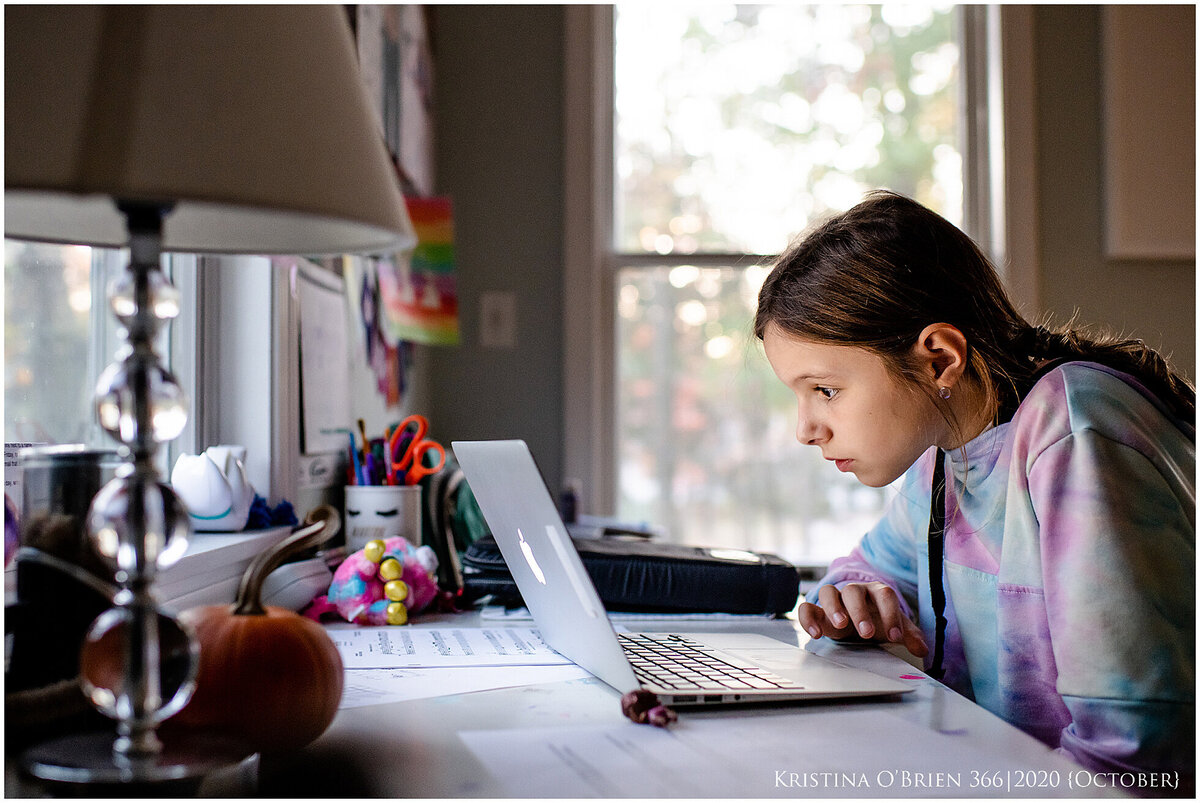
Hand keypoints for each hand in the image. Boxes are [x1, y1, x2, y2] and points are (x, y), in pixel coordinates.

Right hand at [798, 582, 928, 657]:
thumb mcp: (895, 626)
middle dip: (859, 611)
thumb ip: (909, 635)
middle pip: (853, 590)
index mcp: (876, 592)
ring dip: (833, 608)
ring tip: (840, 626)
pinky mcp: (818, 611)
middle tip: (866, 633)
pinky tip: (816, 634)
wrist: (859, 618)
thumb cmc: (878, 619)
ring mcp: (834, 599)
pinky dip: (808, 619)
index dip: (890, 614)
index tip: (895, 636)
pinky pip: (807, 608)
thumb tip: (922, 648)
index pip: (884, 595)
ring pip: (828, 592)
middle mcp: (854, 592)